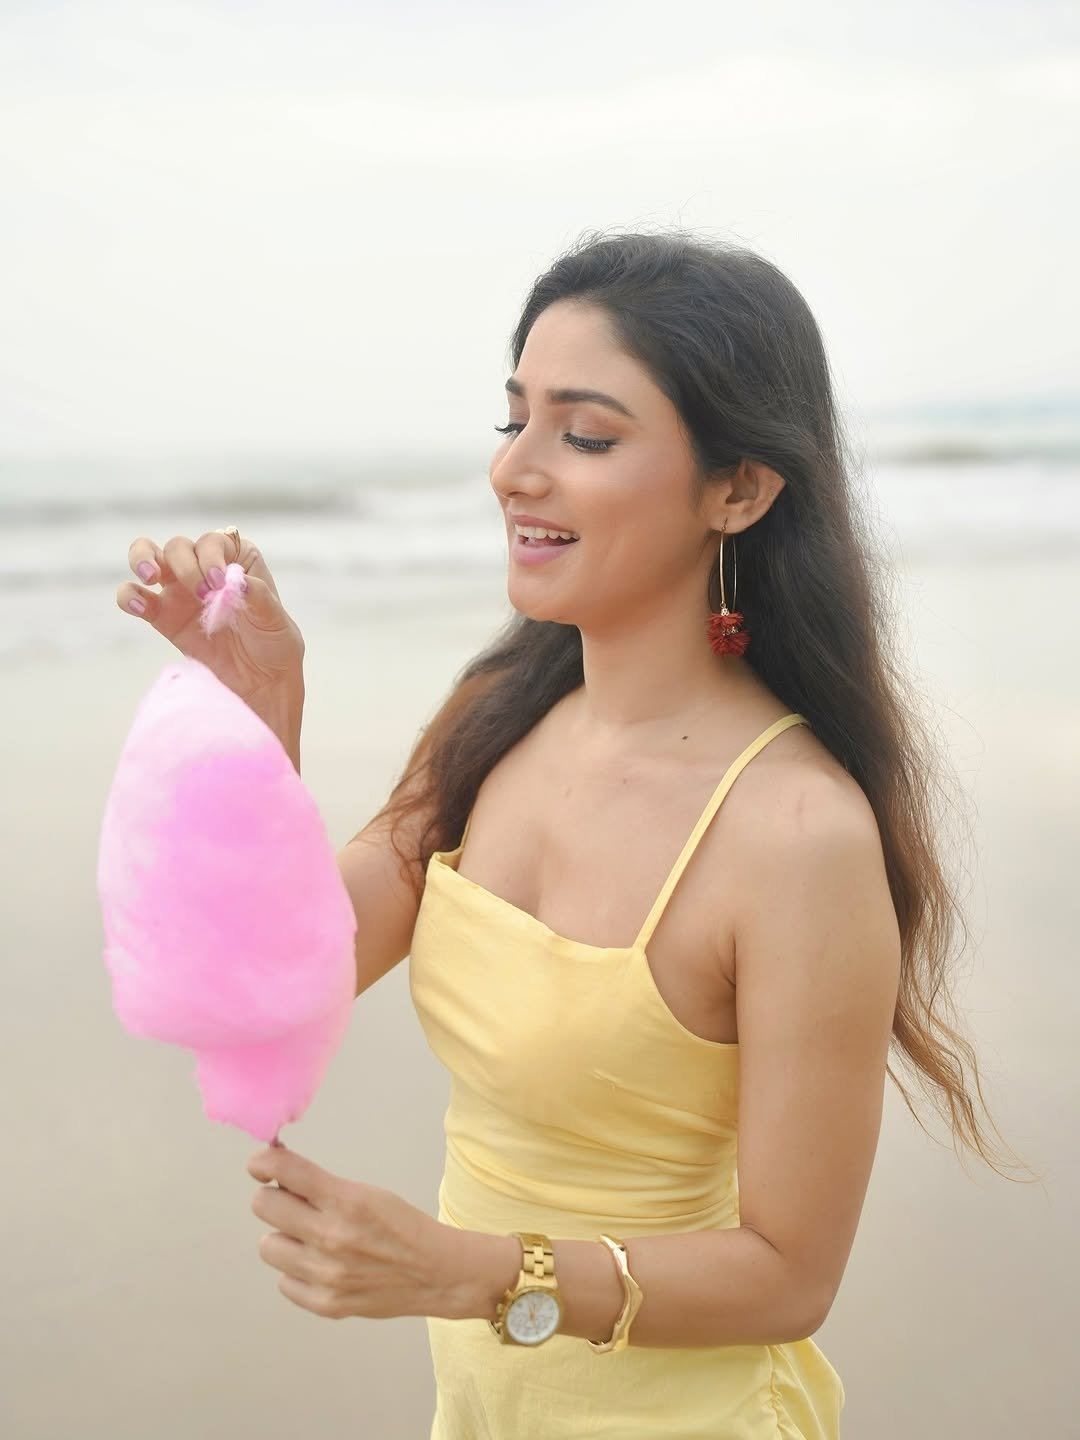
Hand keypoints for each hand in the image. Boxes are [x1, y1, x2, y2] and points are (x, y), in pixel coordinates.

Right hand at [116, 530, 305, 708]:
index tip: (220, 582)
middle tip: (201, 593)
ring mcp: (179, 591)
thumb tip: (237, 581)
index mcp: (236, 560)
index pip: (214, 541)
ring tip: (150, 576)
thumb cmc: (274, 645)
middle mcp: (204, 568)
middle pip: (178, 546)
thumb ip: (258, 597)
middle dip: (186, 565)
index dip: (212, 555)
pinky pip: (135, 598)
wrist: (261, 684)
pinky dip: (130, 596)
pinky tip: (140, 606)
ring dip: (143, 559)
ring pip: (148, 557)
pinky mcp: (161, 617)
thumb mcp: (276, 620)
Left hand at [247, 1143, 460, 1321]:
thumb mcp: (366, 1193)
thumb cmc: (400, 1226)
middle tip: (293, 1204)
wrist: (435, 1273)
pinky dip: (297, 1272)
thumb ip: (320, 1186)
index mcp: (346, 1200)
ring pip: (267, 1245)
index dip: (264, 1161)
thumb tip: (276, 1171)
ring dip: (284, 1238)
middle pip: (263, 1205)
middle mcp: (331, 1237)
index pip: (285, 1171)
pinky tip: (322, 1266)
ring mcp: (325, 1274)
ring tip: (310, 1239)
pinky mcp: (325, 1303)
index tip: (260, 1163)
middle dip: (274, 1198)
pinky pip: (283, 1281)